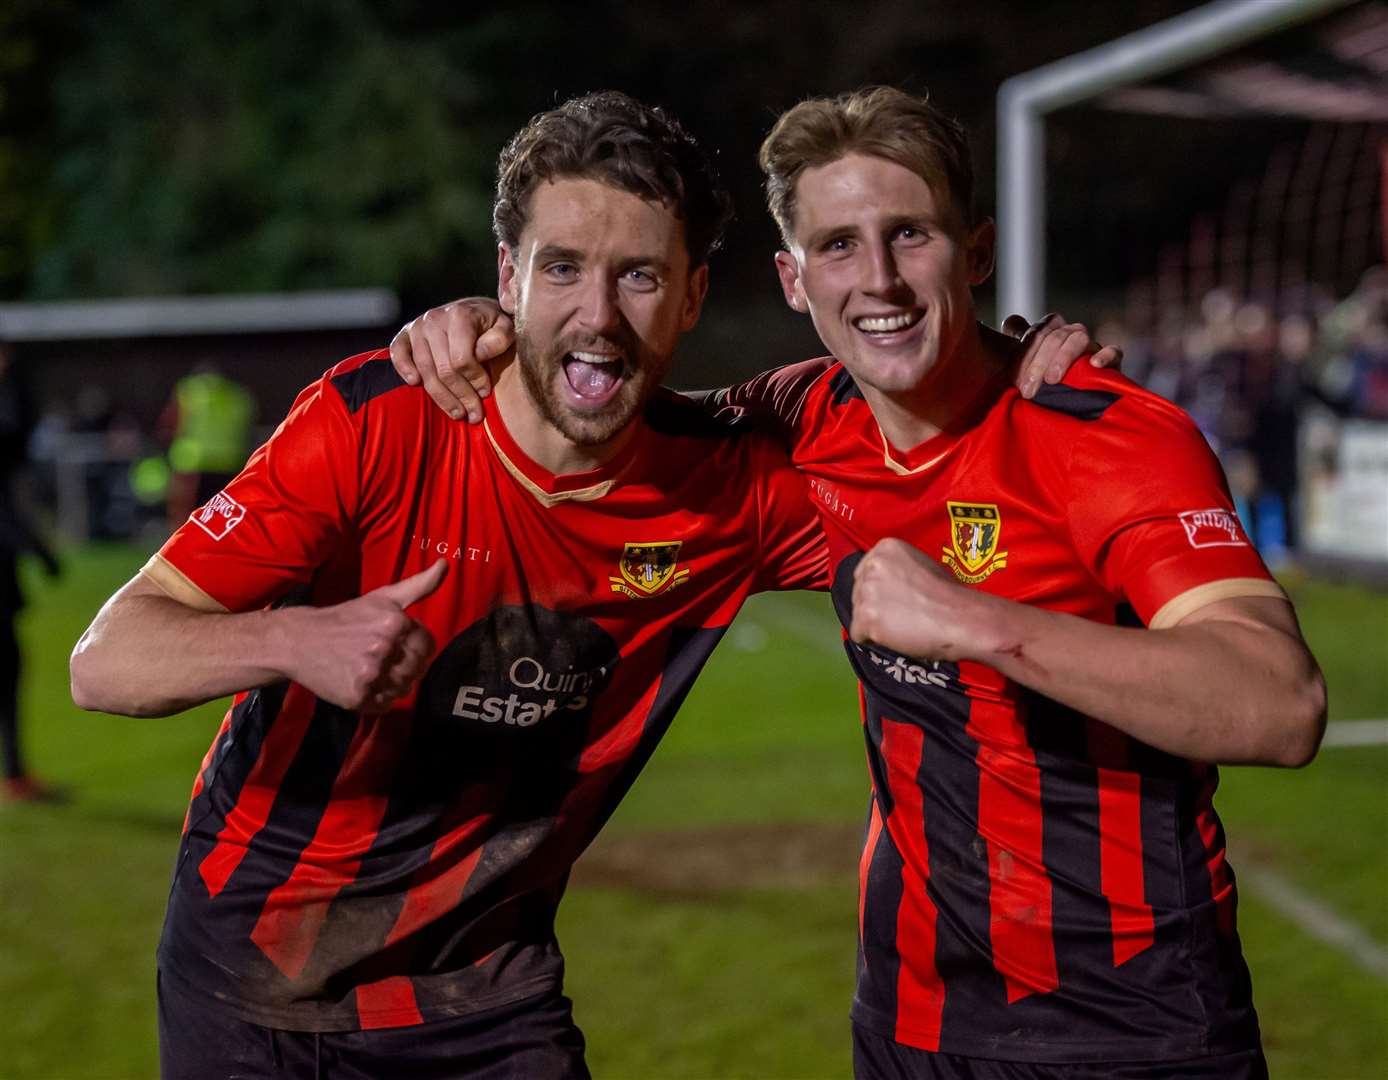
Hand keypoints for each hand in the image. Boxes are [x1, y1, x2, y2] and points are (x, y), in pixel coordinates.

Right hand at [286, 560, 446, 711]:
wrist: (298, 641)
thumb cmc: (346, 617)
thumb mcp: (383, 597)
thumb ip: (419, 584)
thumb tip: (445, 563)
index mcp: (394, 623)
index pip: (428, 646)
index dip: (416, 646)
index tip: (399, 644)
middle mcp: (384, 648)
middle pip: (418, 668)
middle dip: (407, 664)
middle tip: (384, 658)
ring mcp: (370, 674)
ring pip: (405, 688)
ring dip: (395, 682)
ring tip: (375, 670)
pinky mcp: (358, 696)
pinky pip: (386, 704)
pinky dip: (380, 697)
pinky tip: (366, 683)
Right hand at [390, 299, 515, 422]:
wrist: (474, 311)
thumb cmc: (492, 325)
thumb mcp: (507, 328)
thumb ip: (499, 339)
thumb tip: (479, 354)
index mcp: (460, 315)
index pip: (461, 359)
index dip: (475, 380)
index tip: (486, 393)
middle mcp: (434, 319)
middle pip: (443, 369)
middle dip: (462, 396)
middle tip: (475, 414)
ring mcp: (417, 326)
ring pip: (424, 370)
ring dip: (442, 397)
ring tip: (458, 413)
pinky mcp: (405, 333)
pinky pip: (398, 352)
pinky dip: (403, 369)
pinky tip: (415, 384)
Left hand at [850, 538, 979, 661]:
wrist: (961, 617)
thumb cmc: (949, 594)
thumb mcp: (922, 564)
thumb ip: (897, 569)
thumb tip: (885, 584)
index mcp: (885, 548)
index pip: (864, 572)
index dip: (878, 590)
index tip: (894, 600)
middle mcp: (872, 565)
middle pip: (857, 592)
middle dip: (874, 606)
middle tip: (900, 615)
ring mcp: (867, 591)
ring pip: (857, 614)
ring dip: (874, 624)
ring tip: (901, 626)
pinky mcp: (866, 617)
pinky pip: (858, 634)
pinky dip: (872, 640)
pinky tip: (895, 637)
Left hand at [1001, 312, 1122, 397]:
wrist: (1071, 413)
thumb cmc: (1044, 389)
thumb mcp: (1027, 368)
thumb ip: (1019, 344)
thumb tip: (1010, 321)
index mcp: (1053, 334)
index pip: (1042, 327)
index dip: (1027, 348)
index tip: (1014, 377)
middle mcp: (1072, 337)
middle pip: (1056, 335)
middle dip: (1039, 362)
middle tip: (1028, 390)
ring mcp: (1092, 349)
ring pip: (1079, 337)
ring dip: (1063, 357)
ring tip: (1052, 381)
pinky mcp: (1113, 365)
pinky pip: (1114, 351)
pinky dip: (1106, 355)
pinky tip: (1094, 365)